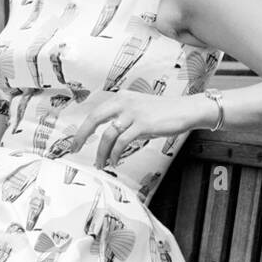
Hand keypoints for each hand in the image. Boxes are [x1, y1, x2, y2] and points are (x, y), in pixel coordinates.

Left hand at [73, 92, 211, 169]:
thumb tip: (108, 135)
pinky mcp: (143, 124)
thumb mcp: (137, 110)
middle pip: (94, 118)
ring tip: (101, 163)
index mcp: (121, 98)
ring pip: (108, 135)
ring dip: (102, 152)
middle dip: (82, 136)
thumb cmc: (163, 113)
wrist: (186, 110)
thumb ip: (122, 117)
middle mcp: (124, 102)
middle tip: (75, 149)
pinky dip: (116, 154)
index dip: (83, 128)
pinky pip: (122, 142)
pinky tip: (115, 161)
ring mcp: (133, 113)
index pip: (95, 113)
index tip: (77, 141)